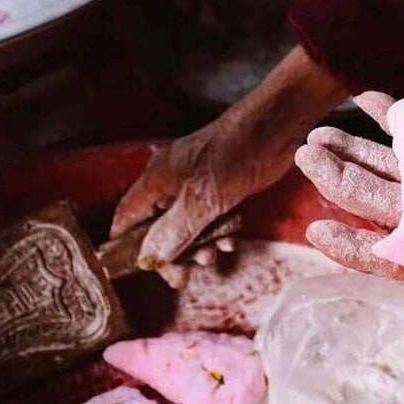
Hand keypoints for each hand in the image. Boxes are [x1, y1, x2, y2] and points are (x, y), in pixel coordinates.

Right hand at [112, 46, 347, 287]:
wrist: (277, 126)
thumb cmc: (236, 154)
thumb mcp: (205, 199)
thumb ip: (176, 229)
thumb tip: (151, 257)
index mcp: (157, 179)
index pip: (127, 216)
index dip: (127, 244)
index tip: (138, 269)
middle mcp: (172, 182)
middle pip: (158, 226)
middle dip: (170, 253)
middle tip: (182, 277)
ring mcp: (197, 184)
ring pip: (187, 225)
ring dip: (197, 245)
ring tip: (213, 257)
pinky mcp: (221, 188)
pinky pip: (210, 218)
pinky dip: (218, 233)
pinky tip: (231, 243)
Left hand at [296, 92, 403, 312]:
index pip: (392, 257)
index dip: (353, 248)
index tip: (316, 230)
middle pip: (383, 203)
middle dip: (342, 181)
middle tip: (308, 155)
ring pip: (395, 168)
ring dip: (357, 150)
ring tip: (321, 135)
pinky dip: (401, 119)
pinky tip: (372, 104)